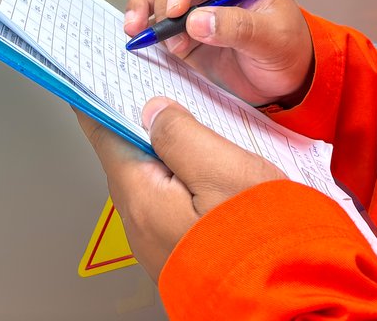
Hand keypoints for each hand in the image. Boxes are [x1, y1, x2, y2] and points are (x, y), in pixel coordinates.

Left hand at [76, 98, 284, 279]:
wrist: (287, 302)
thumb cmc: (259, 241)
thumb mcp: (221, 169)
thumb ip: (181, 134)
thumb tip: (153, 112)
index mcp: (141, 198)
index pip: (103, 136)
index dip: (97, 102)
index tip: (89, 79)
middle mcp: (142, 226)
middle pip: (126, 159)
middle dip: (132, 125)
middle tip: (141, 91)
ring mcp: (160, 243)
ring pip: (150, 183)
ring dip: (160, 153)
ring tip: (180, 126)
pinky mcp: (184, 252)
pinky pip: (170, 205)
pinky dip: (178, 179)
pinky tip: (202, 171)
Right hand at [124, 0, 314, 107]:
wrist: (287, 83)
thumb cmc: (289, 51)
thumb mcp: (273, 38)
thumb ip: (239, 27)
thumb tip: (197, 21)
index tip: (177, 8)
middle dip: (163, 1)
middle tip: (166, 28)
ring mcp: (196, 11)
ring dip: (144, 10)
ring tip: (136, 30)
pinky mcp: (185, 36)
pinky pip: (158, 26)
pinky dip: (145, 30)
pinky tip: (138, 39)